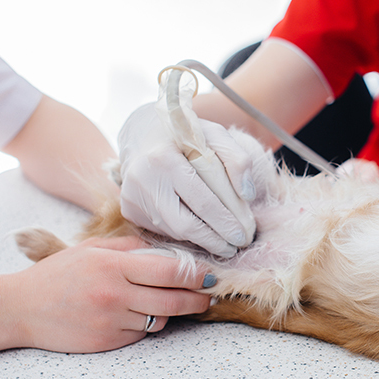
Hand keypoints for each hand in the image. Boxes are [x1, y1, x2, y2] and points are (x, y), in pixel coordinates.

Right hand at [9, 236, 214, 352]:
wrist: (19, 308)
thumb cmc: (57, 275)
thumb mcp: (91, 249)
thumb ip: (129, 246)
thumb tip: (166, 248)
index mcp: (113, 266)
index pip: (169, 270)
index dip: (195, 274)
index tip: (210, 275)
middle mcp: (115, 295)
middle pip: (173, 300)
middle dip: (197, 299)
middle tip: (209, 296)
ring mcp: (111, 321)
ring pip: (159, 319)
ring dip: (171, 312)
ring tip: (173, 302)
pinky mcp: (107, 342)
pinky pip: (141, 334)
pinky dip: (145, 324)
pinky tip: (135, 314)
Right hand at [117, 102, 256, 256]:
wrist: (142, 133)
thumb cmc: (185, 135)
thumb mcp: (215, 135)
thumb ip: (237, 159)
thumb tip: (248, 195)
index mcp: (164, 158)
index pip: (202, 201)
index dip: (227, 223)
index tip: (247, 235)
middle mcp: (143, 180)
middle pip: (186, 224)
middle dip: (216, 240)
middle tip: (238, 246)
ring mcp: (133, 198)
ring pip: (174, 232)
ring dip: (203, 240)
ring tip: (225, 242)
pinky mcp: (129, 210)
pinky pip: (163, 230)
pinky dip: (185, 234)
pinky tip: (202, 231)